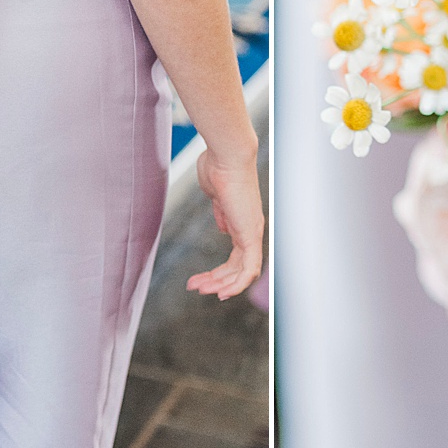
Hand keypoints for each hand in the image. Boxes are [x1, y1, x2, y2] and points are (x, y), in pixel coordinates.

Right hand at [187, 147, 263, 299]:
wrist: (226, 156)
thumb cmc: (218, 167)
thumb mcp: (216, 195)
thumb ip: (221, 213)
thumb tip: (223, 227)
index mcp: (242, 221)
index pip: (235, 256)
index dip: (220, 272)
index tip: (201, 279)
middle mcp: (250, 229)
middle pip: (236, 267)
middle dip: (216, 281)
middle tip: (195, 287)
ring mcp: (252, 233)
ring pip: (242, 272)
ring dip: (221, 284)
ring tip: (199, 289)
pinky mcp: (251, 235)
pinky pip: (249, 269)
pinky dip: (237, 284)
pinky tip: (221, 291)